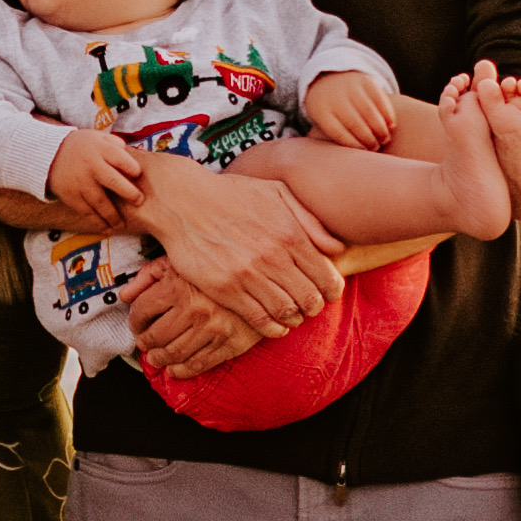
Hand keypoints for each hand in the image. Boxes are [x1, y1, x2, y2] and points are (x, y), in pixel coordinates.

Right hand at [41, 128, 146, 225]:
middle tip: (139, 201)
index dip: (134, 169)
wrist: (47, 155)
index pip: (122, 160)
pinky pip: (87, 211)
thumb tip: (131, 161)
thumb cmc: (80, 146)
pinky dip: (97, 221)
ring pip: (101, 202)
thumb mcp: (97, 137)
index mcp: (100, 149)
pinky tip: (106, 227)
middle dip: (130, 194)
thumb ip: (115, 144)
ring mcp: (80, 182)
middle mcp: (91, 166)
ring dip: (113, 215)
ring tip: (121, 224)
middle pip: (114, 182)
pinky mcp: (70, 195)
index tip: (137, 176)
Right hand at [124, 162, 342, 377]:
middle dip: (315, 307)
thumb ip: (310, 220)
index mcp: (289, 233)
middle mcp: (273, 256)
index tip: (329, 293)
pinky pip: (258, 318)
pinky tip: (275, 326)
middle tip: (311, 307)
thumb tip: (337, 248)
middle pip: (309, 298)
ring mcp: (248, 274)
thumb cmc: (232, 195)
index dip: (332, 290)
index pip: (326, 275)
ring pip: (286, 311)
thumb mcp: (277, 192)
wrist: (183, 201)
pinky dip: (272, 328)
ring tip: (293, 316)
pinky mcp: (225, 289)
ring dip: (295, 319)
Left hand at [300, 68, 403, 150]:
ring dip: (380, 129)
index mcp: (321, 111)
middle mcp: (335, 97)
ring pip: (369, 112)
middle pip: (355, 123)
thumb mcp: (322, 120)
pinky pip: (380, 99)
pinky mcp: (365, 80)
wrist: (329, 77)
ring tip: (385, 139)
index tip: (364, 153)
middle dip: (369, 139)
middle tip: (377, 148)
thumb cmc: (328, 109)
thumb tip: (345, 166)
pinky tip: (391, 125)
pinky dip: (388, 114)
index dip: (354, 145)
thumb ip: (332, 138)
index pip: (338, 133)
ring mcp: (350, 87)